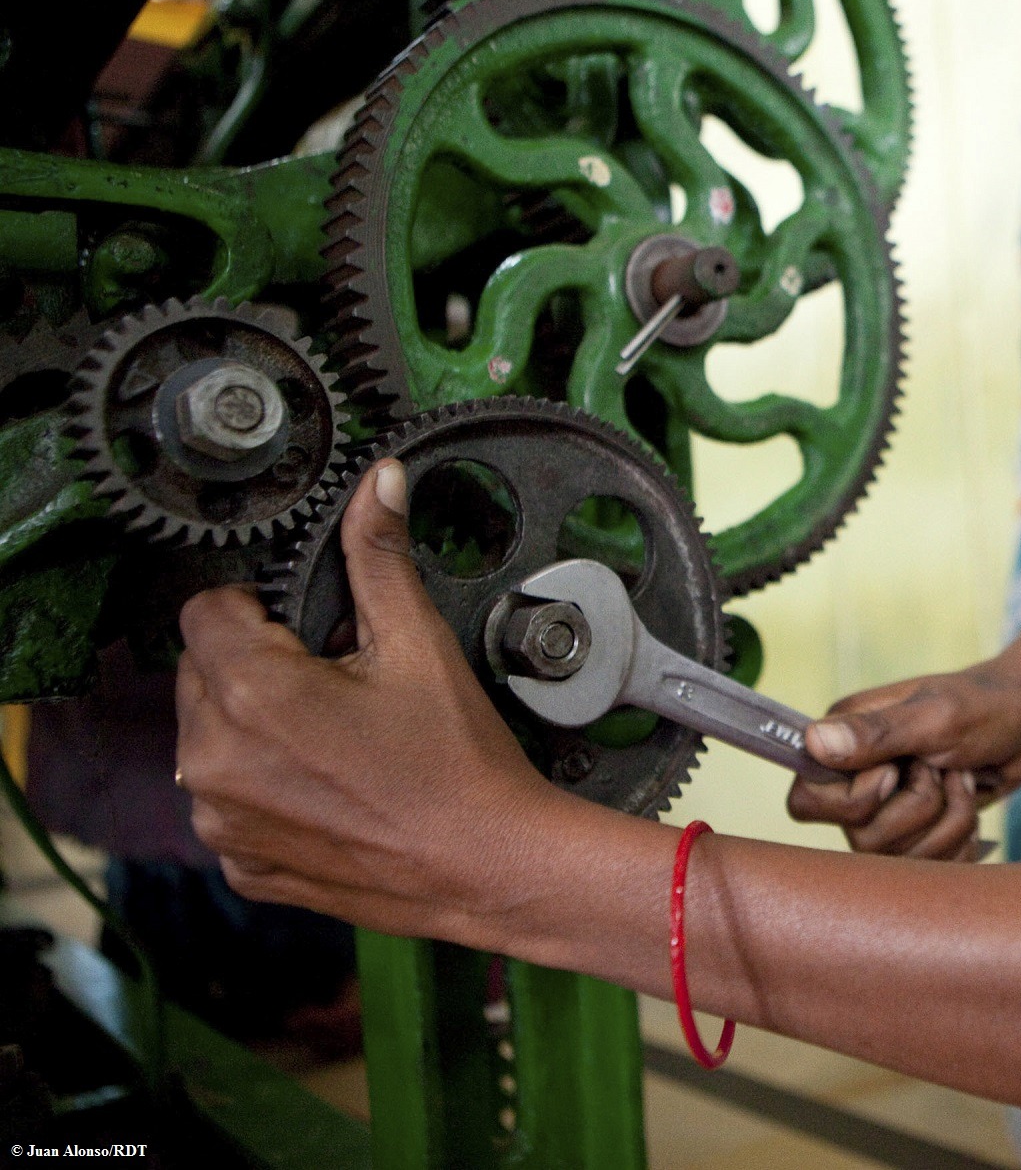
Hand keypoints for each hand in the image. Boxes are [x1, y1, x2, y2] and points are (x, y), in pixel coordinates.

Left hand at [175, 459, 557, 943]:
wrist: (490, 867)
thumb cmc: (460, 764)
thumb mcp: (419, 644)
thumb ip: (378, 556)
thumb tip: (377, 483)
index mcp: (251, 694)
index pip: (204, 610)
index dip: (260, 608)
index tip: (309, 630)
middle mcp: (213, 762)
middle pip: (202, 674)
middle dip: (257, 667)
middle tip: (339, 686)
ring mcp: (220, 822)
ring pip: (210, 739)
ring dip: (255, 729)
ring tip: (339, 742)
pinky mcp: (240, 864)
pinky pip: (228, 803)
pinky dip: (266, 790)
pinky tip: (331, 789)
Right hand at [786, 659, 1020, 858]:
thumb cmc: (982, 705)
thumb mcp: (935, 715)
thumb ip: (876, 732)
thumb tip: (813, 742)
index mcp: (843, 743)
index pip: (806, 804)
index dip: (855, 801)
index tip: (896, 771)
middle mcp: (856, 782)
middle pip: (861, 841)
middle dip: (922, 808)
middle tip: (943, 768)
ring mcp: (887, 812)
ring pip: (900, 861)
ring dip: (950, 821)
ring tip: (963, 780)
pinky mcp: (917, 835)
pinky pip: (929, 871)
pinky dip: (962, 843)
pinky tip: (970, 809)